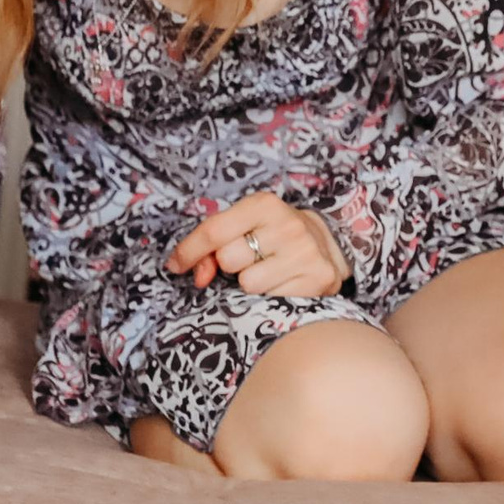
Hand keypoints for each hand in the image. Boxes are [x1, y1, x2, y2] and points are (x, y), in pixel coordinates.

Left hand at [167, 192, 348, 297]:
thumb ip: (212, 247)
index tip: (176, 265)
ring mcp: (305, 253)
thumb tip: (199, 276)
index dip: (189, 251)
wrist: (327, 243)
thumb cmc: (273, 234)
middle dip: (230, 264)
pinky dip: (271, 295)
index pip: (214, 231)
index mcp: (265, 204)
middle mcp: (288, 226)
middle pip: (229, 260)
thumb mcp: (243, 226)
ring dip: (251, 282)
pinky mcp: (318, 279)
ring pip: (248, 284)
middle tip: (248, 258)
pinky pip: (271, 299)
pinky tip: (283, 282)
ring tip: (268, 269)